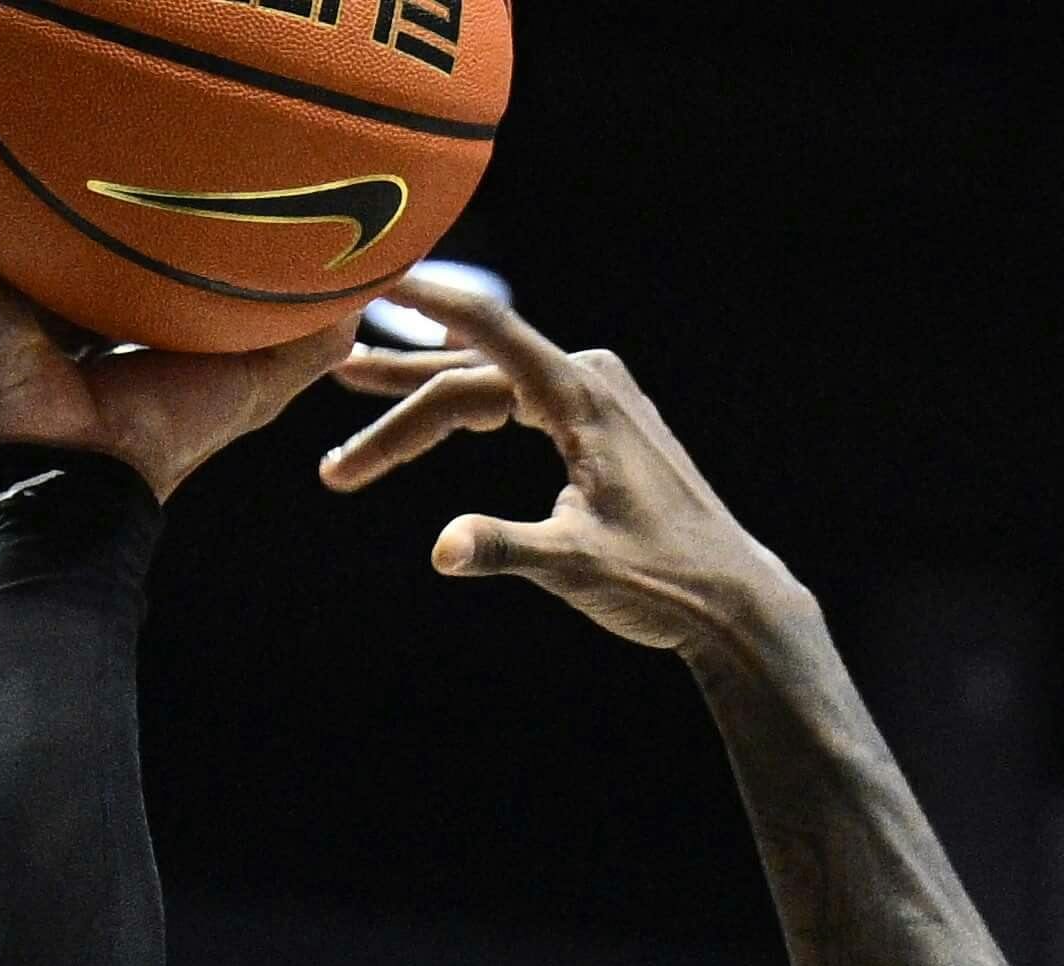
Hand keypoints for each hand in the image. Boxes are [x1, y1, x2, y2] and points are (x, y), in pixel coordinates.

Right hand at [0, 65, 357, 497]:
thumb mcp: (258, 374)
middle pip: (16, 173)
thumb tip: (378, 279)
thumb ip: (311, 329)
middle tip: (19, 36)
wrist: (93, 486)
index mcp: (93, 289)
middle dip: (13, 109)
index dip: (99, 151)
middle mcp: (32, 273)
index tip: (117, 93)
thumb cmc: (168, 439)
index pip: (91, 206)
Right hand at [316, 275, 801, 659]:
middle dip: (401, 392)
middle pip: (473, 371)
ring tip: (355, 379)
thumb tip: (441, 550)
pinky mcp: (601, 417)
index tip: (377, 270)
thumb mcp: (578, 568)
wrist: (732, 596)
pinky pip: (518, 391)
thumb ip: (506, 549)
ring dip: (426, 389)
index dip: (428, 300)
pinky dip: (469, 398)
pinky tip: (433, 393)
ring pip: (492, 380)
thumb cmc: (664, 581)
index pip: (488, 333)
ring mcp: (598, 393)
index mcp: (582, 397)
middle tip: (332, 384)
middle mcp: (590, 379)